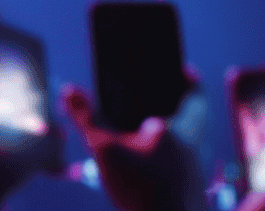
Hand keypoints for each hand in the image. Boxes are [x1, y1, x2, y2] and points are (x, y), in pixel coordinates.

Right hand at [61, 84, 206, 210]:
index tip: (184, 69)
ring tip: (144, 130)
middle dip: (177, 108)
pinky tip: (145, 168)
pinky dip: (166, 161)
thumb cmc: (144, 191)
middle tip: (158, 97)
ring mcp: (193, 176)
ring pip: (187, 146)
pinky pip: (180, 169)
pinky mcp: (188, 196)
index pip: (196, 98)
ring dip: (171, 137)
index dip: (191, 82)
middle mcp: (193, 151)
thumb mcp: (105, 151)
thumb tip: (68, 90)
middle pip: (193, 120)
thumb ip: (87, 119)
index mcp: (183, 132)